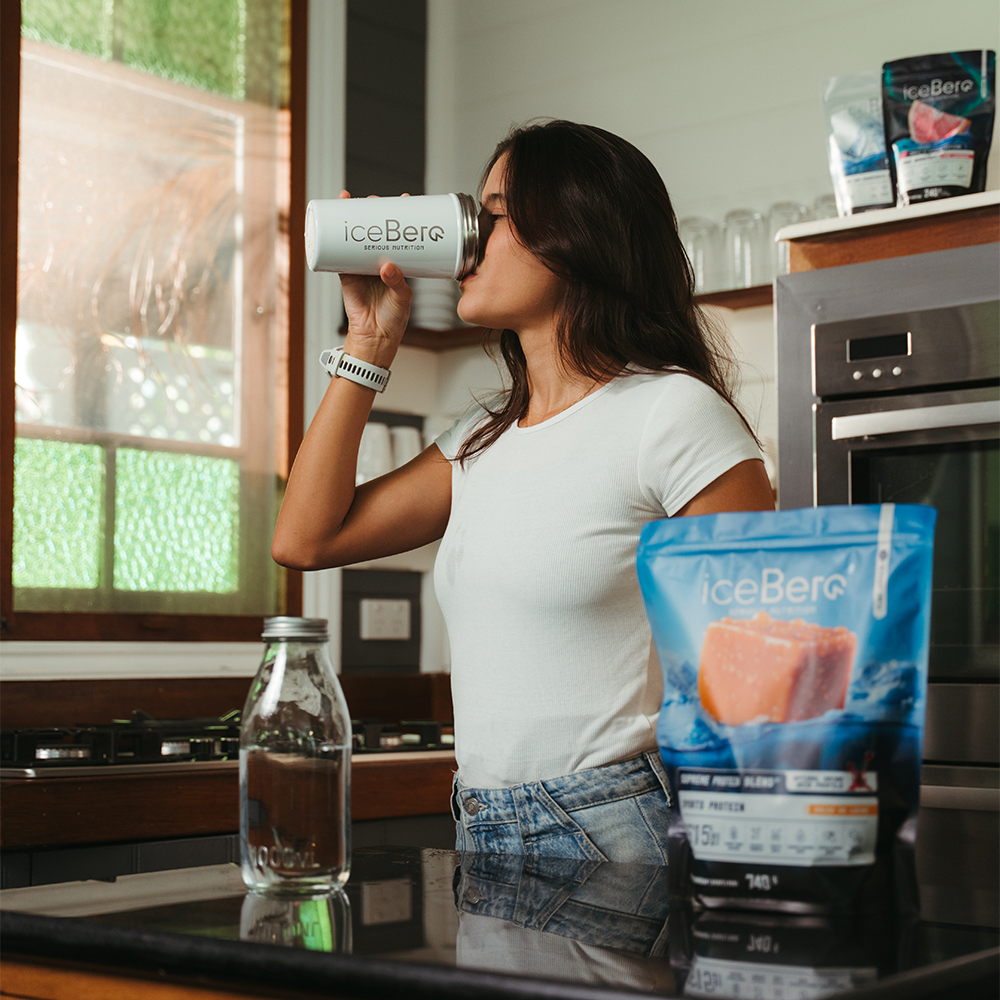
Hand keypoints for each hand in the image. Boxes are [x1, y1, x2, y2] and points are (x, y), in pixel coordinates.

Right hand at [338, 191, 411, 367]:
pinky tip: (329, 220)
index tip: (403, 199)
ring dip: (351, 217)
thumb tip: (387, 266)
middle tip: (374, 198)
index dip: (400, 216)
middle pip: (375, 229)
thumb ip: (398, 282)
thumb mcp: (403, 299)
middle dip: (373, 210)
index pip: (398, 234)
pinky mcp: (345, 273)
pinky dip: (332, 236)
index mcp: (397, 262)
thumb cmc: (394, 319)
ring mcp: (360, 264)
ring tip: (349, 199)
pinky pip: (337, 251)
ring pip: (356, 236)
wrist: (374, 337)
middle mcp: (378, 259)